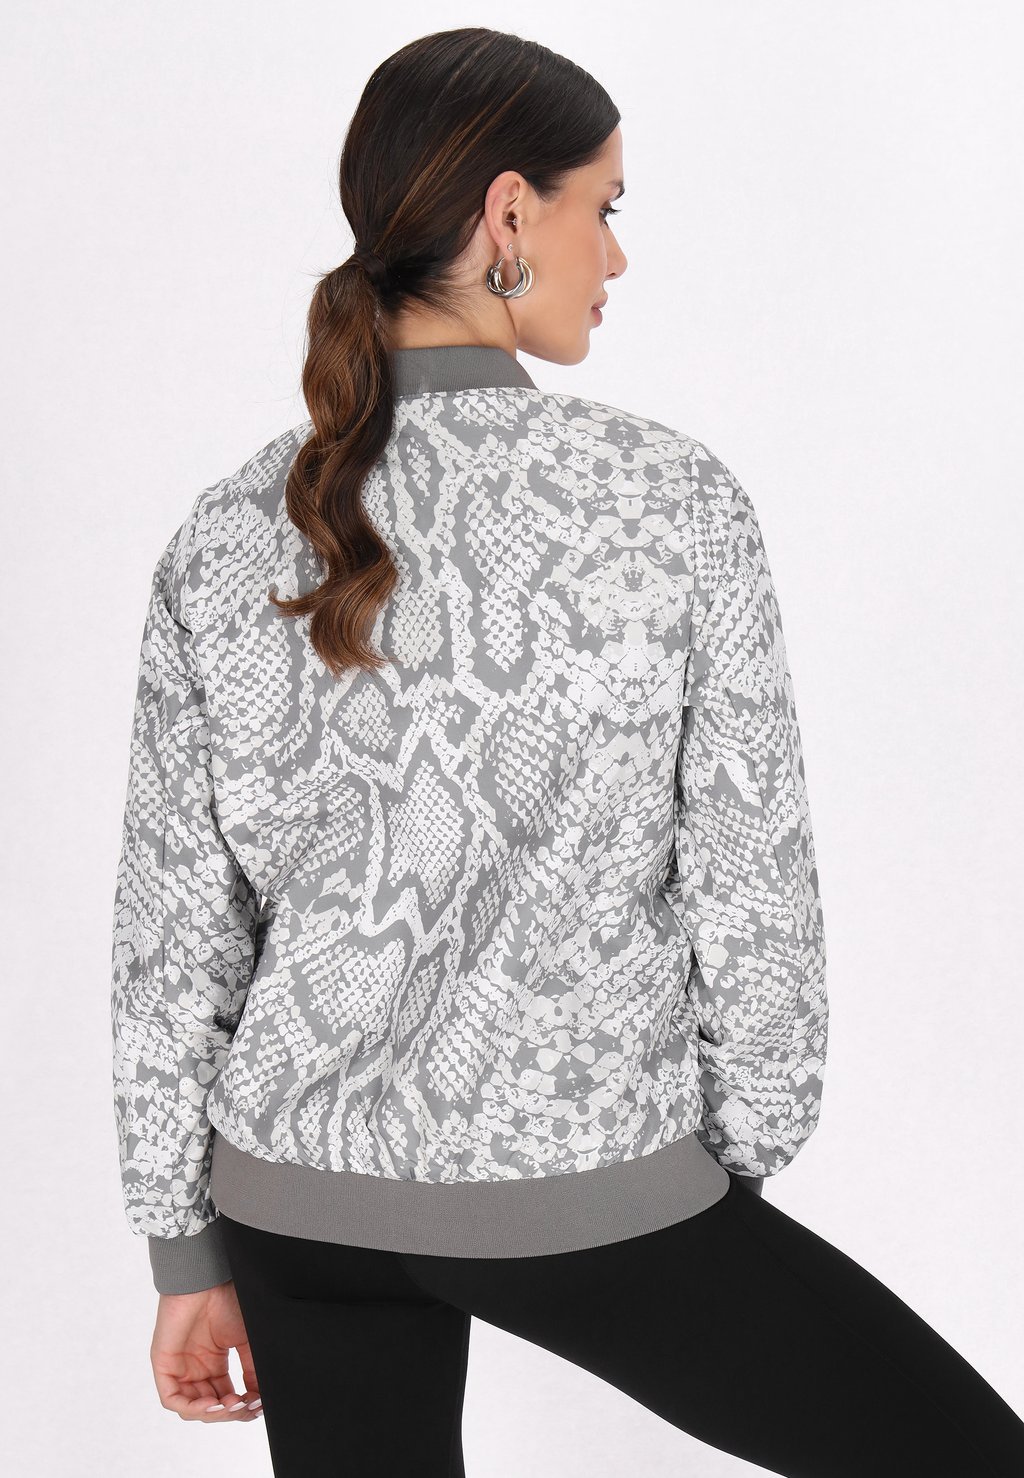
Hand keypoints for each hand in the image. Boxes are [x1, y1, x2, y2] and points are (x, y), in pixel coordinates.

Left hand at [151, 1280, 263, 1421]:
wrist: (208, 1278)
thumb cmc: (226, 1298)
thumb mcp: (246, 1339)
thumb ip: (252, 1369)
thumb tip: (262, 1398)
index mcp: (214, 1362)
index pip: (227, 1397)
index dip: (242, 1407)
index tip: (259, 1405)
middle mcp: (196, 1368)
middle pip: (211, 1406)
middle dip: (230, 1412)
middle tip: (247, 1407)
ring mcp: (179, 1368)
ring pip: (192, 1407)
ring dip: (214, 1413)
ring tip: (232, 1406)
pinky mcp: (164, 1365)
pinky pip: (173, 1399)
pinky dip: (193, 1408)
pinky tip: (212, 1404)